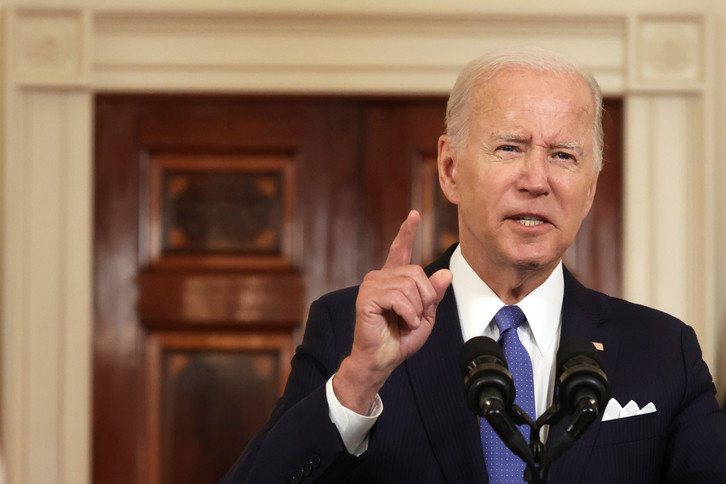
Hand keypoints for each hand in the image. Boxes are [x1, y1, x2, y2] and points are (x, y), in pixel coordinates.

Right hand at [333, 210, 452, 412]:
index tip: (414, 214)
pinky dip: (408, 313)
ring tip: (407, 321)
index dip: (407, 231)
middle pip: (416, 272)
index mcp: (394, 279)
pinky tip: (403, 322)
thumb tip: (445, 274)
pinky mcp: (367, 297)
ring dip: (416, 308)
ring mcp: (372, 285)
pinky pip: (398, 297)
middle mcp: (381, 277)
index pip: (400, 250)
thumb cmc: (400, 339)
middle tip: (417, 316)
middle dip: (425, 297)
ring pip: (409, 285)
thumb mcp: (426, 316)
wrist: (383, 359)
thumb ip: (434, 295)